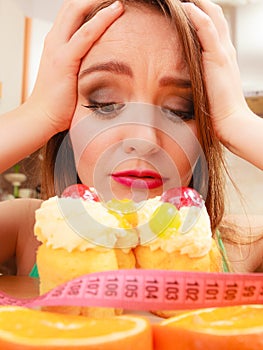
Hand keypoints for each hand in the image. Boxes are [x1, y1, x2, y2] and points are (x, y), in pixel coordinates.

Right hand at [26, 0, 123, 135]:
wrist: (42, 117)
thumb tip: (102, 64)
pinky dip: (102, 20)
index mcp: (56, 43)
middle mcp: (55, 40)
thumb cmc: (59, 101)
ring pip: (77, 11)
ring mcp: (57, 48)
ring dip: (98, 0)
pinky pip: (85, 34)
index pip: (71, 13)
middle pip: (72, 6)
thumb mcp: (71, 76)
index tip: (109, 0)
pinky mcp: (64, 60)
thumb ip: (82, 65)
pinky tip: (116, 10)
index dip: (88, 2)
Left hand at [182, 0, 252, 144]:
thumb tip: (179, 83)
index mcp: (223, 58)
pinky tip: (186, 7)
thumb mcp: (207, 91)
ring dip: (198, 4)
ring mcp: (223, 52)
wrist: (230, 121)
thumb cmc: (218, 110)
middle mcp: (226, 51)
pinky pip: (207, 29)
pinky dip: (197, 16)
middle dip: (202, 5)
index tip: (187, 8)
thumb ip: (199, 81)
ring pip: (213, 18)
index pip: (215, 28)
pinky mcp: (218, 57)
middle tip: (184, 0)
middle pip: (216, 17)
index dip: (203, 15)